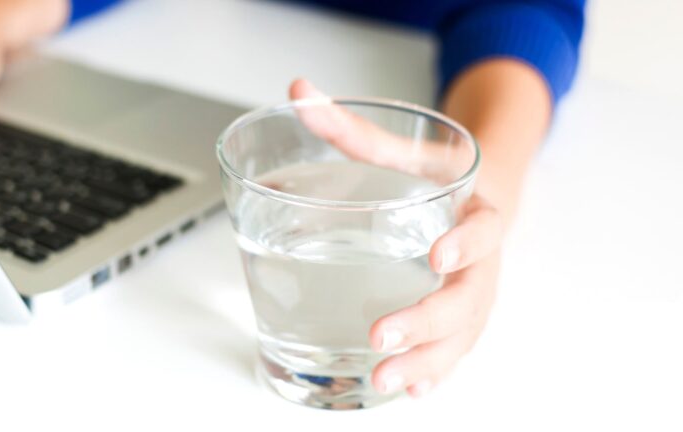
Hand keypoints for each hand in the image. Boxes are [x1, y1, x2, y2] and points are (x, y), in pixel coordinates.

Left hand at [289, 79, 503, 396]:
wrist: (472, 193)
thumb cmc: (432, 173)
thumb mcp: (401, 147)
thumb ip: (351, 128)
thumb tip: (298, 94)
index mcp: (475, 209)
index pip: (483, 228)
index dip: (467, 243)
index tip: (437, 256)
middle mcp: (481, 258)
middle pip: (470, 295)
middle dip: (429, 320)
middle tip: (382, 335)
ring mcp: (474, 291)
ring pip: (463, 332)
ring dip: (428, 359)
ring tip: (389, 379)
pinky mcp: (461, 314)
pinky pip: (456, 347)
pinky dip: (436, 369)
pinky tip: (412, 389)